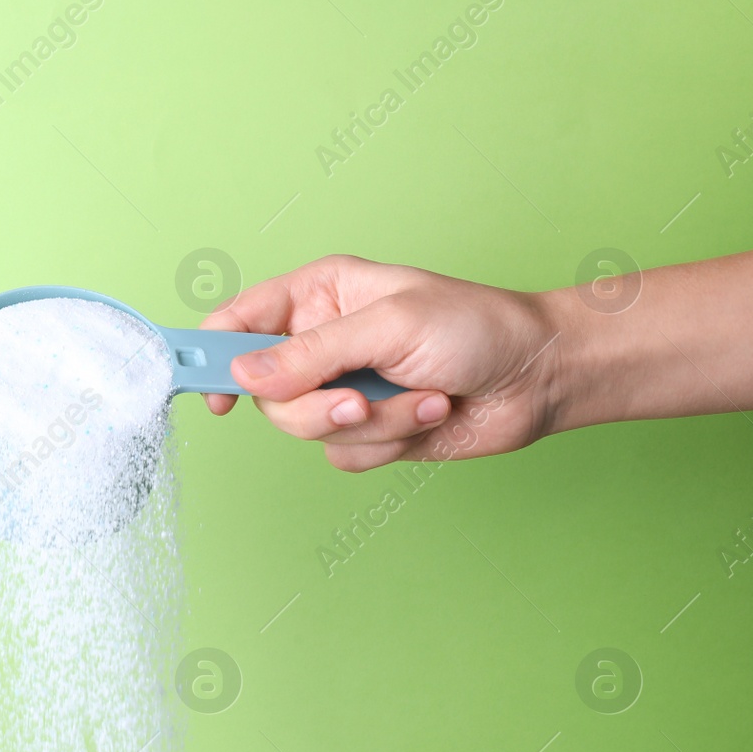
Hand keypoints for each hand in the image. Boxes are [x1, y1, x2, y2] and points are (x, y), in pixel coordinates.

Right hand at [200, 254, 567, 471]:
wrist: (540, 377)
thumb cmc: (476, 327)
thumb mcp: (387, 326)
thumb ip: (310, 353)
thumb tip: (244, 377)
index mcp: (317, 295)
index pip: (238, 322)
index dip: (212, 356)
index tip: (212, 392)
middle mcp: (322, 343)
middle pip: (266, 393)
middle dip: (316, 405)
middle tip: (358, 398)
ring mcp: (344, 389)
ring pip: (306, 430)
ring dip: (371, 423)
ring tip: (420, 398)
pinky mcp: (369, 430)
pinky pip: (345, 455)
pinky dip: (390, 442)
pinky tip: (428, 413)